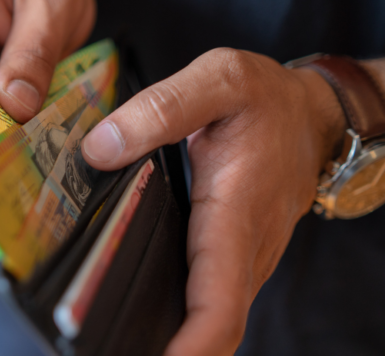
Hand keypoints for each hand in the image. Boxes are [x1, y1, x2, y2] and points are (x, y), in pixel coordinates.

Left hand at [82, 49, 345, 354]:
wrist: (311, 113)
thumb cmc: (267, 99)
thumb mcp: (217, 80)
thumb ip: (158, 110)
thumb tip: (99, 149)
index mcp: (236, 211)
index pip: (219, 303)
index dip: (190, 346)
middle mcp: (244, 247)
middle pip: (211, 325)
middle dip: (169, 350)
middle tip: (105, 351)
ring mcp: (243, 256)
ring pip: (210, 315)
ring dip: (169, 337)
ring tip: (108, 339)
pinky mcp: (234, 254)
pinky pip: (208, 296)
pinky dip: (180, 316)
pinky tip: (139, 311)